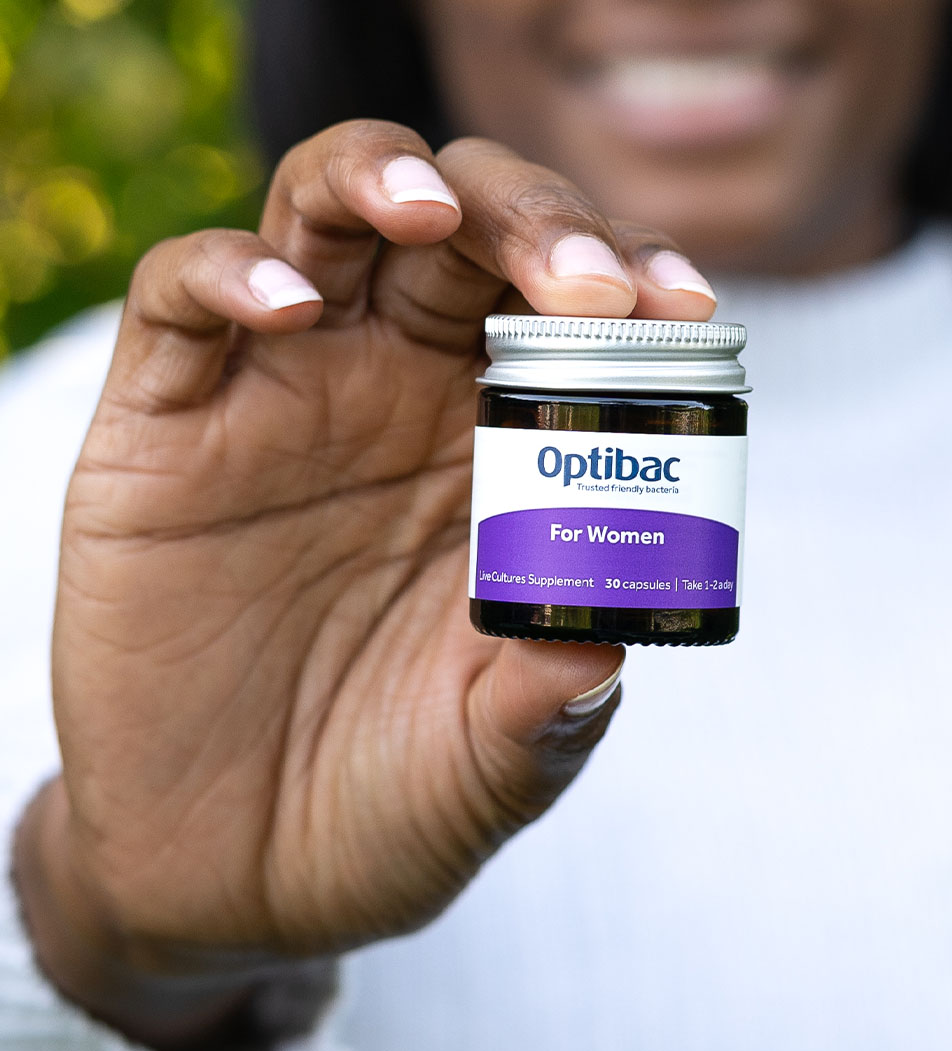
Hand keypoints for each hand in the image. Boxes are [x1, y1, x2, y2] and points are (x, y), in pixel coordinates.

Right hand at [17, 121, 715, 1050]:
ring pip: (329, 207)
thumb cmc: (385, 796)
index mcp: (501, 440)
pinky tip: (289, 309)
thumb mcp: (490, 764)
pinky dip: (231, 273)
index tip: (688, 308)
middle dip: (534, 220)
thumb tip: (607, 645)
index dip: (634, 277)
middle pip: (467, 224)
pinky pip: (183, 296)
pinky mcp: (163, 423)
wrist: (230, 871)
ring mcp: (282, 389)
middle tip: (586, 284)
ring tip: (431, 214)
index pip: (573, 306)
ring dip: (385, 180)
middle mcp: (398, 385)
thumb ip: (549, 707)